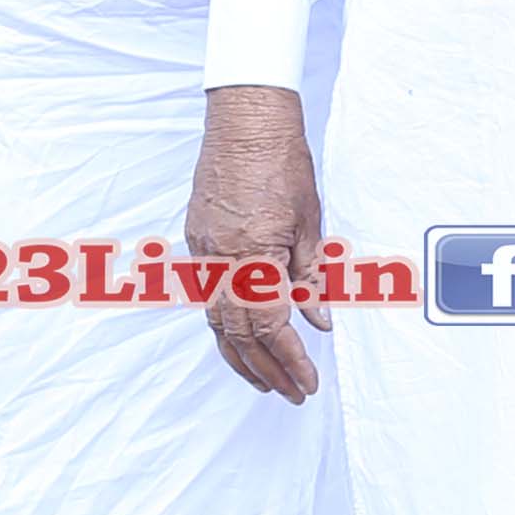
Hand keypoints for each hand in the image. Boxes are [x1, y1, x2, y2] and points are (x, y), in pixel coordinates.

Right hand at [191, 84, 331, 404]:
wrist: (245, 121)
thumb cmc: (281, 162)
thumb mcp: (309, 223)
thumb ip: (311, 278)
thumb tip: (317, 321)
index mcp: (255, 256)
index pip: (270, 327)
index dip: (289, 361)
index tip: (306, 382)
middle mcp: (222, 261)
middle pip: (239, 334)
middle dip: (266, 369)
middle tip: (290, 392)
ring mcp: (204, 252)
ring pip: (217, 321)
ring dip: (241, 355)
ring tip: (264, 380)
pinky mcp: (197, 241)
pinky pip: (208, 297)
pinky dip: (225, 325)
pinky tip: (240, 337)